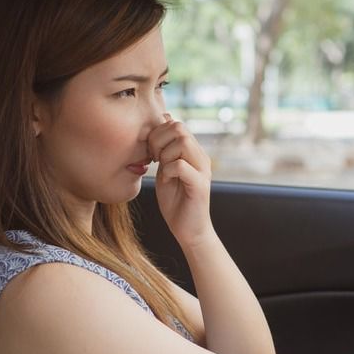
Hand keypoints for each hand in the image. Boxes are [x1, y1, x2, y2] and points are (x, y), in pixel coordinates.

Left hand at [148, 114, 213, 247]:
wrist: (189, 230)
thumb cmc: (176, 202)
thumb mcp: (165, 171)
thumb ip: (163, 151)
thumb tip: (159, 126)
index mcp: (193, 152)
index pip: (175, 123)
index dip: (157, 133)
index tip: (151, 152)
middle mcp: (201, 157)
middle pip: (179, 127)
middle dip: (159, 140)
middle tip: (154, 159)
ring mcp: (203, 169)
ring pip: (182, 142)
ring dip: (164, 154)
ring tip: (161, 169)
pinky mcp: (200, 184)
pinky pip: (180, 165)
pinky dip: (167, 170)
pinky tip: (166, 181)